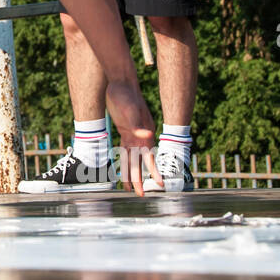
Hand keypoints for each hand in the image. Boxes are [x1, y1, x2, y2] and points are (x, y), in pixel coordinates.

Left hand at [104, 80, 160, 194]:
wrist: (121, 83)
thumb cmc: (126, 96)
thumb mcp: (131, 110)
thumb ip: (138, 125)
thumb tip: (147, 135)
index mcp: (144, 134)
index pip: (149, 158)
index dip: (153, 172)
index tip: (159, 186)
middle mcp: (140, 136)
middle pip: (139, 162)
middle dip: (139, 179)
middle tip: (141, 195)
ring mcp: (133, 134)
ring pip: (131, 158)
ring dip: (131, 172)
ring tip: (129, 186)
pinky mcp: (124, 130)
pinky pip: (125, 149)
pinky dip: (124, 159)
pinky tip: (124, 166)